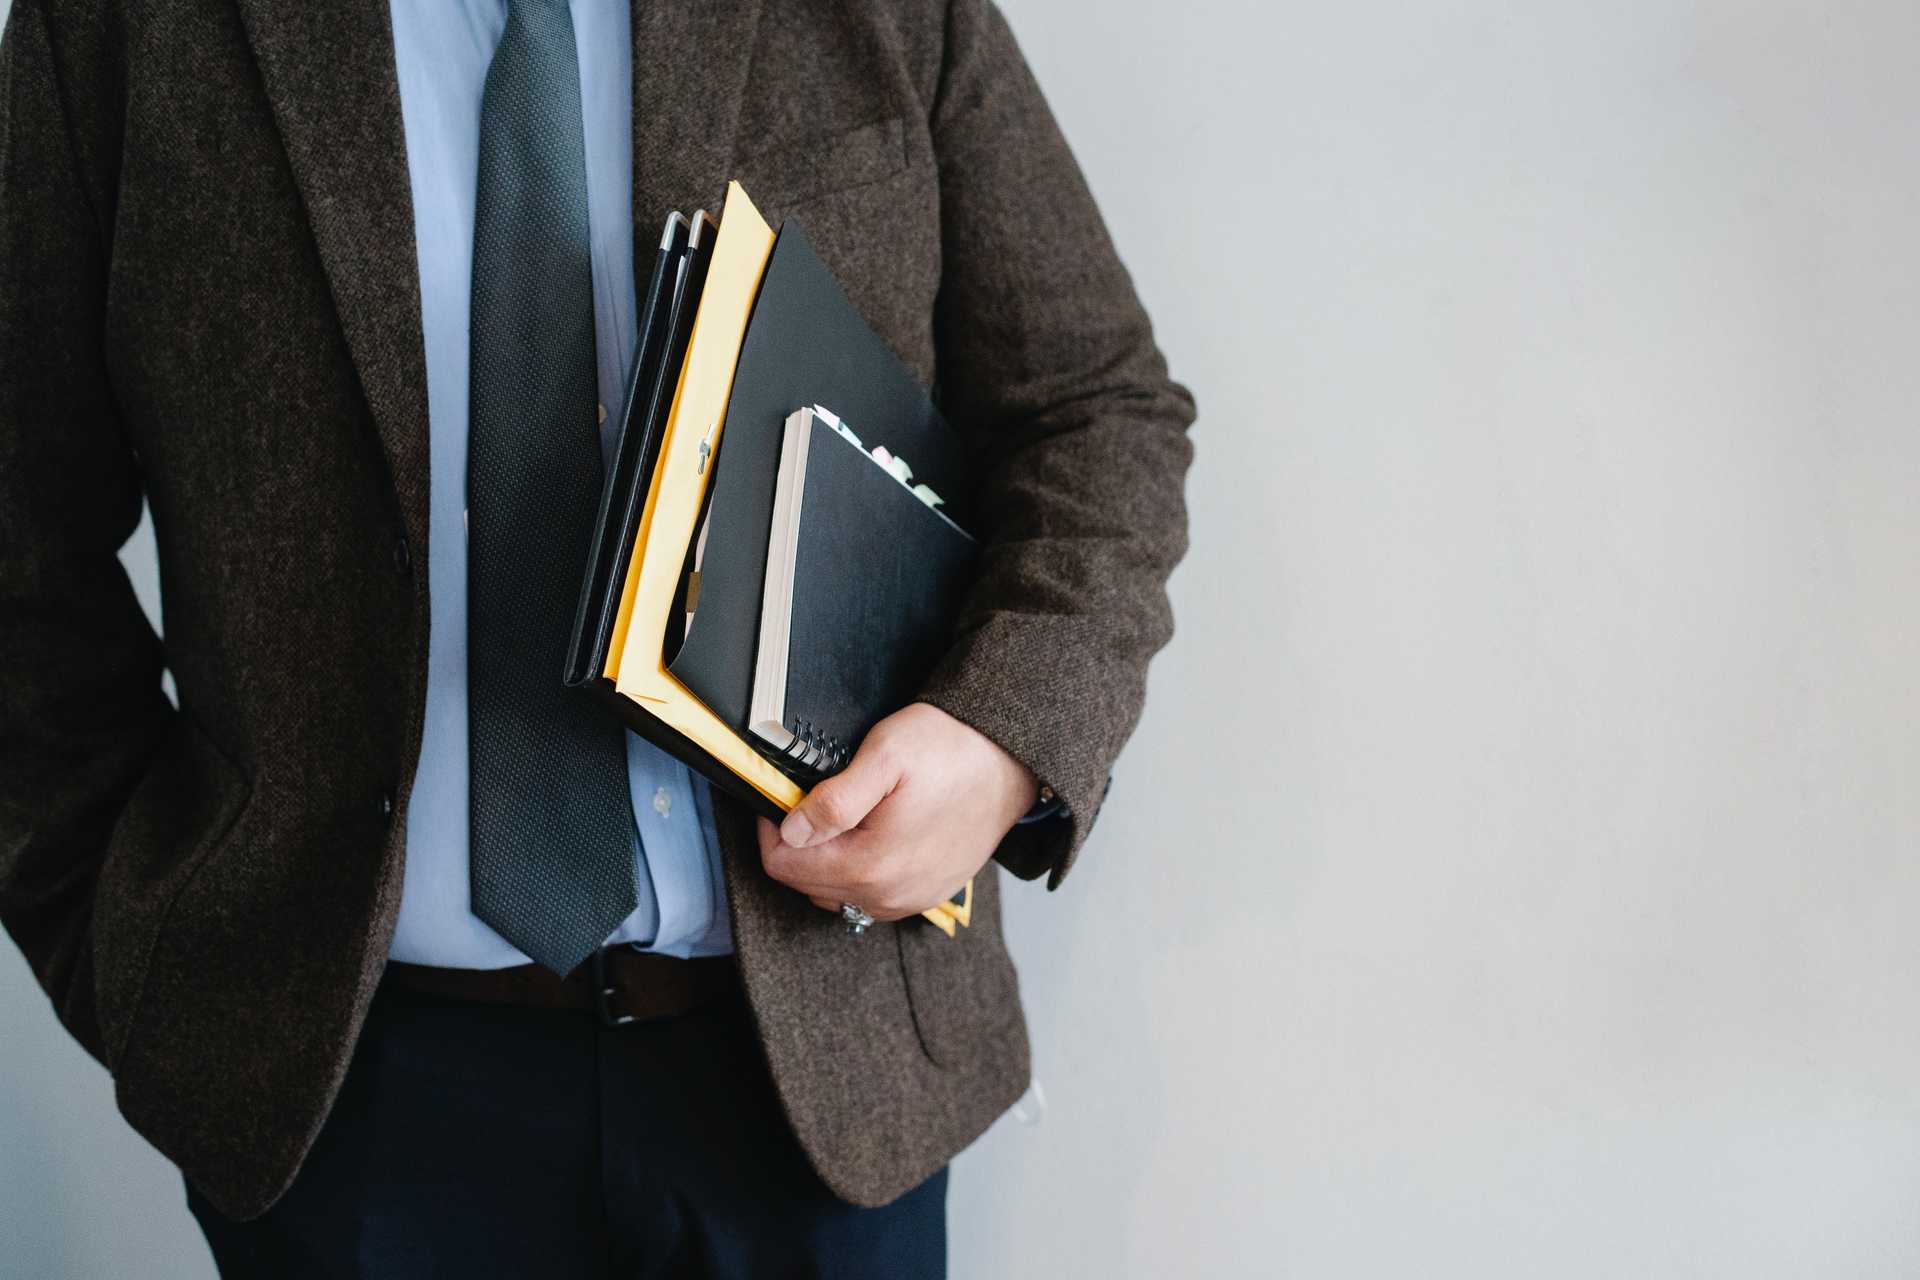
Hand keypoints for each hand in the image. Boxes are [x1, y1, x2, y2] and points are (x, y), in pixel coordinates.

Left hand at [757, 702, 1038, 921]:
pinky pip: (870, 896)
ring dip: (828, 859)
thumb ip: (833, 801)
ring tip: (845, 815)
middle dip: (800, 844)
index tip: (785, 796)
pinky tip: (871, 834)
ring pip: (837, 893)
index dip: (773, 827)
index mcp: (871, 866)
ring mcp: (910, 900)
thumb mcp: (884, 757)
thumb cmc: (952, 750)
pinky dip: (858, 870)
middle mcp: (888, 896)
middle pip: (807, 884)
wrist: (1012, 759)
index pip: (783, 866)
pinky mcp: (928, 894)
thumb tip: (790, 831)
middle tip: (816, 799)